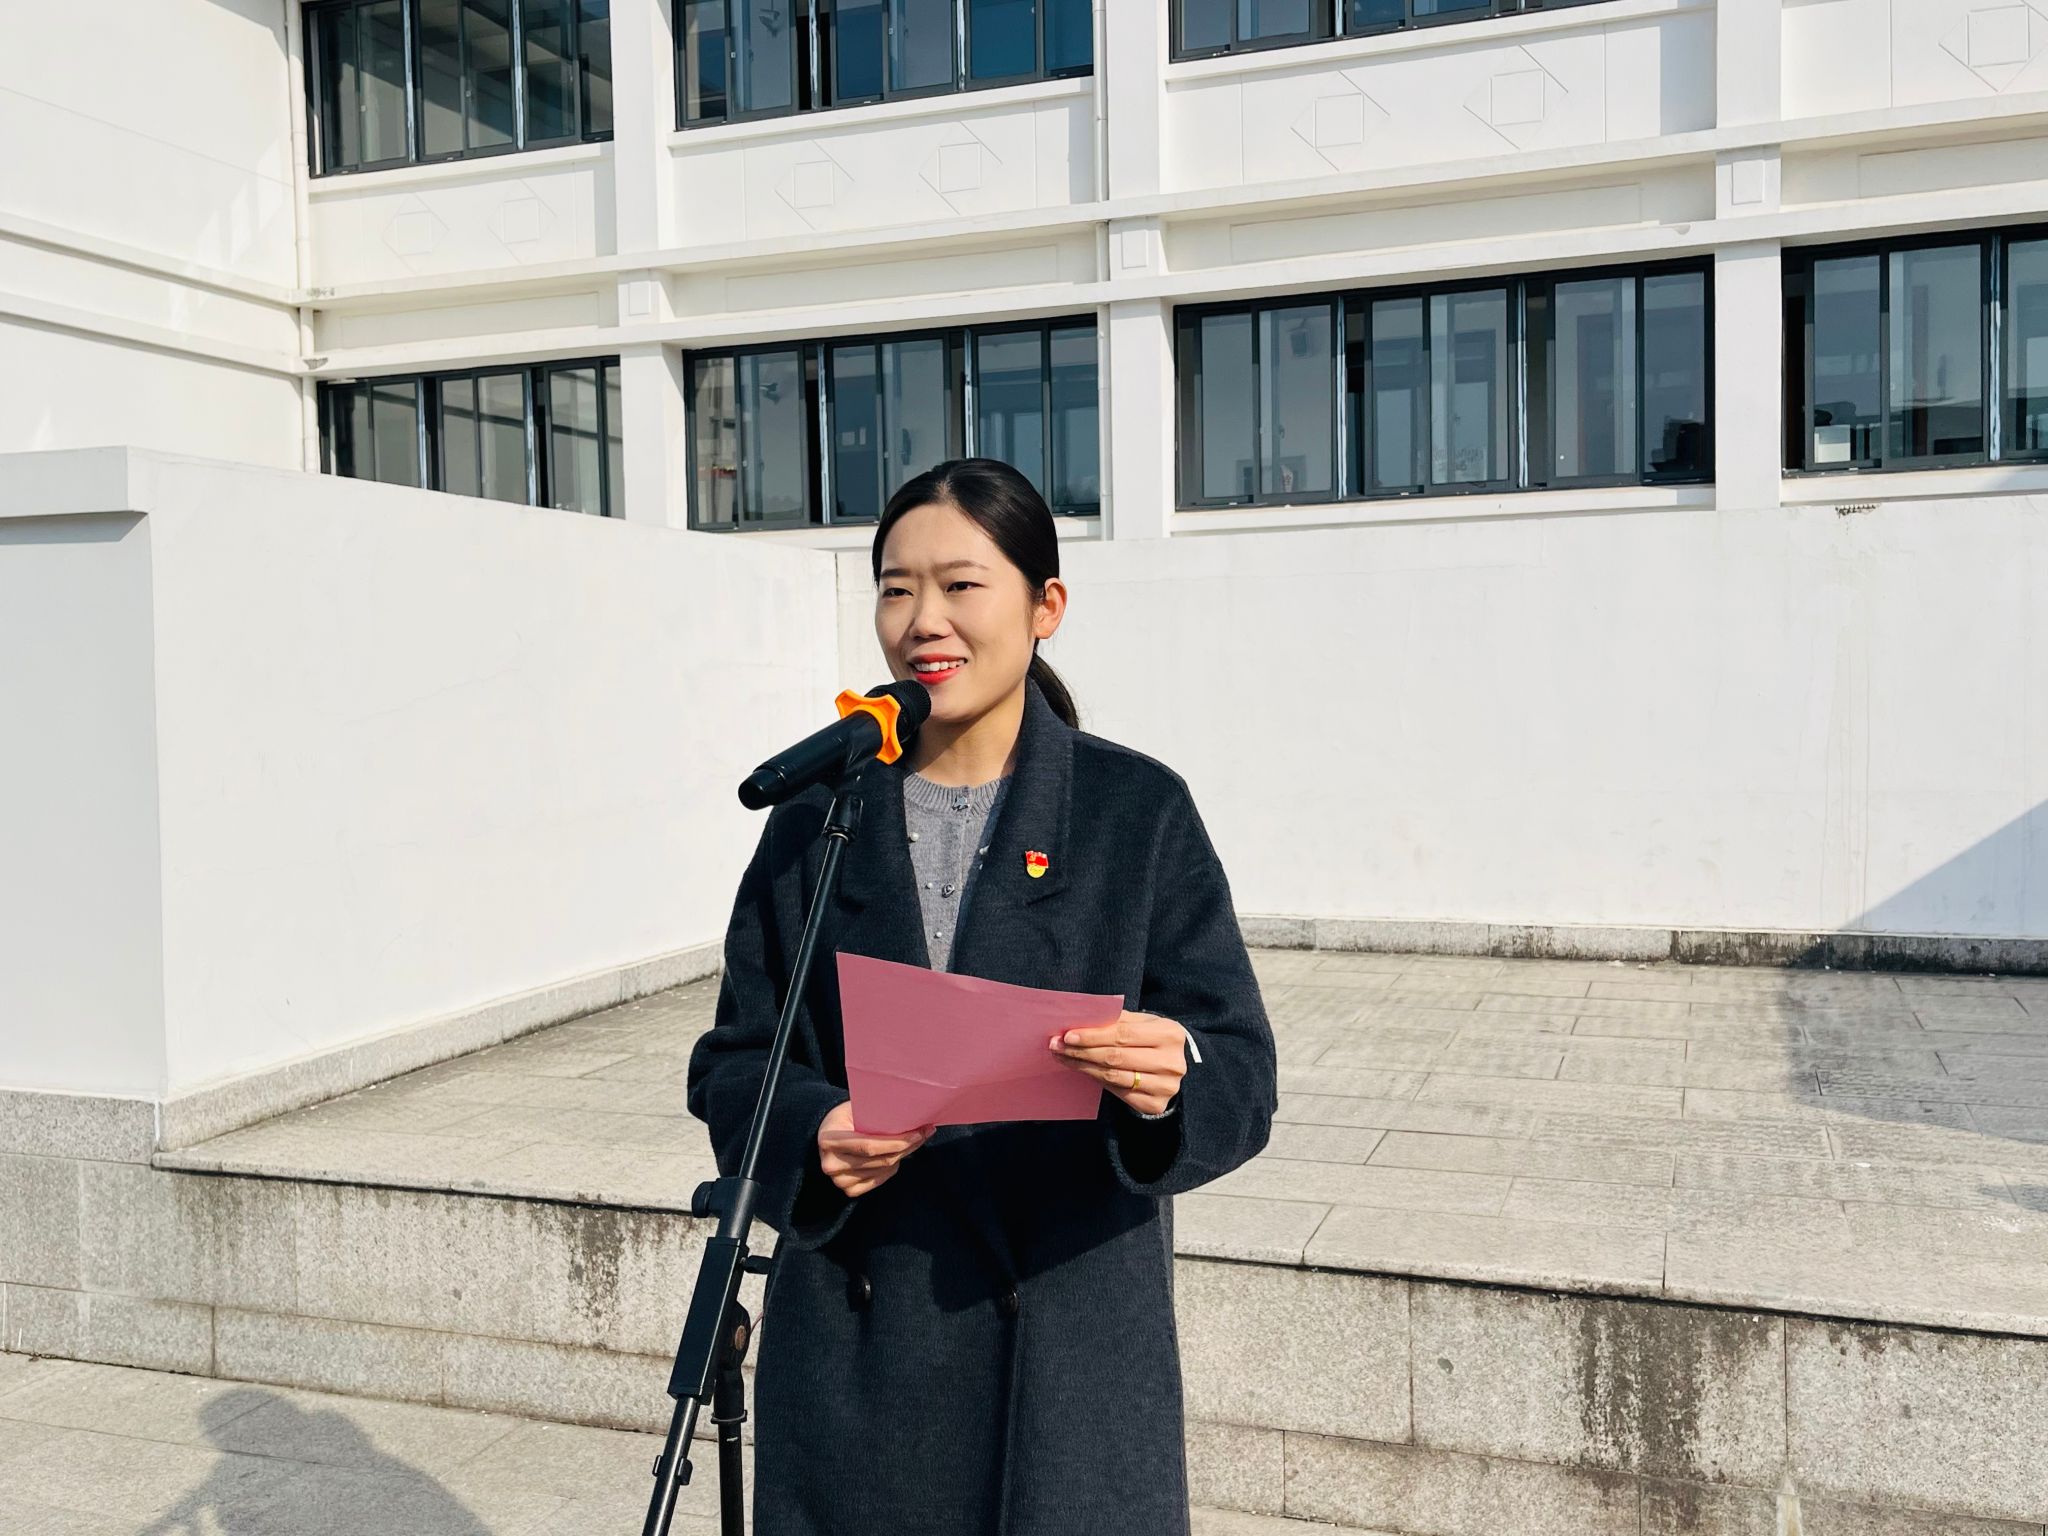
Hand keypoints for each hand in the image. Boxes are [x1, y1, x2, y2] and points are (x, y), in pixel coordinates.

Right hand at [817, 1101, 934, 1197]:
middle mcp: (832, 1164)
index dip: (897, 1141)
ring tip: (912, 1142)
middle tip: (925, 1134)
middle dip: (907, 1146)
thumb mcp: (853, 1109)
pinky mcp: (848, 1191)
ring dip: (902, 1156)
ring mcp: (839, 1181)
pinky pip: (879, 1181)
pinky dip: (891, 1169)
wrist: (826, 1137)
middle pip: (880, 1159)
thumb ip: (875, 1113)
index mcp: (829, 1140)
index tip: (919, 1132)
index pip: (869, 1145)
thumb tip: (910, 1113)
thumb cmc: (844, 1119)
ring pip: (883, 1170)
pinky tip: (895, 1157)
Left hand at [1049, 1010, 1187, 1116]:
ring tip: (1064, 1058)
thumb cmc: (1151, 1039)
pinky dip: (1097, 1080)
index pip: (1123, 1034)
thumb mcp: (1142, 1023)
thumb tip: (1079, 1021)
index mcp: (1170, 1034)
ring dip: (1084, 1066)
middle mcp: (1171, 1062)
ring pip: (1114, 1076)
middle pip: (1116, 1057)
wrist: (1172, 1066)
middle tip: (1057, 1046)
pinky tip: (1083, 1071)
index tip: (1068, 1035)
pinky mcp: (1155, 1105)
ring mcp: (1165, 1086)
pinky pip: (1118, 1092)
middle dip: (1082, 1051)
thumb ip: (1116, 1021)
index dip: (1093, 1036)